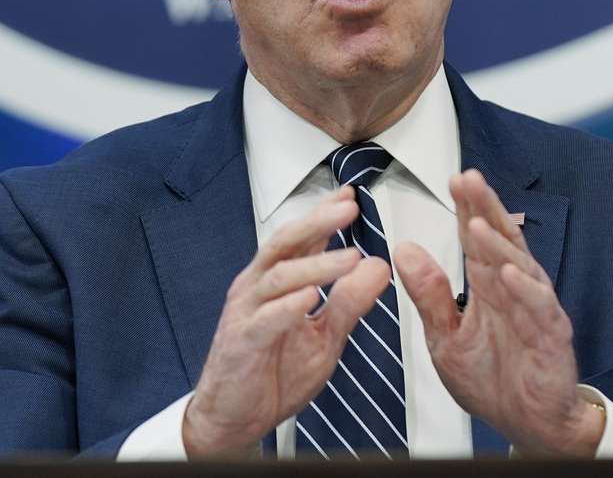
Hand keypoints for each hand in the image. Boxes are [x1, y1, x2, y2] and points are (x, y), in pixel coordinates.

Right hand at [183, 187, 389, 457]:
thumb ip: (349, 302)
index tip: (350, 195)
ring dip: (315, 265)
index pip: (300, 238)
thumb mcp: (324, 336)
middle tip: (348, 209)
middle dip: (317, 223)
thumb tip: (378, 265)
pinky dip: (286, 307)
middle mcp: (257, 287)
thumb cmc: (273, 372)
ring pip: (279, 277)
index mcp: (276, 281)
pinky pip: (264, 320)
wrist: (233, 417)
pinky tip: (309, 298)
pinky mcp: (241, 343)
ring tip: (350, 257)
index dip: (323, 214)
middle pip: (285, 244)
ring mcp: (246, 313)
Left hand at [392, 169, 603, 455]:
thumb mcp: (445, 336)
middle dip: (484, 208)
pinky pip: (539, 309)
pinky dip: (525, 291)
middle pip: (500, 240)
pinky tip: (509, 273)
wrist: (528, 425)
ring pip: (520, 268)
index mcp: (487, 287)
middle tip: (468, 179)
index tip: (452, 179)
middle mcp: (513, 290)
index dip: (466, 208)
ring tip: (480, 222)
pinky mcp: (551, 338)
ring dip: (500, 245)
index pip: (476, 238)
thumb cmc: (492, 380)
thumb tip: (403, 250)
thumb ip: (428, 294)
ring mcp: (535, 311)